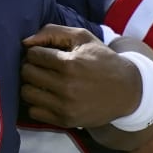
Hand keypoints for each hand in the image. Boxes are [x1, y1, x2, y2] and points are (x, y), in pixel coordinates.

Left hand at [19, 24, 140, 127]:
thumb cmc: (102, 60)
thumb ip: (52, 32)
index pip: (33, 55)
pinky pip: (34, 112)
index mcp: (70, 63)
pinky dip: (36, 103)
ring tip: (42, 82)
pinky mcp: (65, 120)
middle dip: (30, 67)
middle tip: (41, 67)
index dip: (35, 52)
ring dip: (30, 85)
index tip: (44, 54)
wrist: (127, 91)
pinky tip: (47, 96)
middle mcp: (66, 86)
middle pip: (26, 73)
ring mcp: (65, 106)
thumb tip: (25, 42)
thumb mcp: (82, 38)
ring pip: (26, 93)